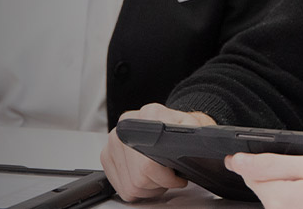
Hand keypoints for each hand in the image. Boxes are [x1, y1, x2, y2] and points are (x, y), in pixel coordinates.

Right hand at [100, 103, 214, 201]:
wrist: (170, 124)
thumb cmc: (182, 129)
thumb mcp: (195, 128)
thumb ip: (194, 134)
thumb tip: (195, 141)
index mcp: (148, 115)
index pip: (149, 165)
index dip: (166, 177)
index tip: (175, 174)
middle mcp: (125, 125)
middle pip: (139, 178)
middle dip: (159, 183)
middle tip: (169, 173)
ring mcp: (113, 140)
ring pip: (130, 185)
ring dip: (148, 187)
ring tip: (158, 173)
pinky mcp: (106, 155)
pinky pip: (121, 188)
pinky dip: (136, 188)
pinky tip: (145, 175)